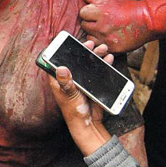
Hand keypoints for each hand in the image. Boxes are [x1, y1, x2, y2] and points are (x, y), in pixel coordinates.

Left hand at [47, 41, 113, 155]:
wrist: (88, 124)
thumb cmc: (73, 111)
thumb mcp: (69, 95)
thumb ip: (66, 83)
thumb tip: (61, 68)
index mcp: (58, 79)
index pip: (56, 60)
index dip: (62, 50)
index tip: (70, 42)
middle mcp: (68, 78)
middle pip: (75, 59)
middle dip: (84, 50)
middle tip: (92, 44)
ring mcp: (80, 80)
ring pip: (87, 63)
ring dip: (95, 55)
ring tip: (103, 49)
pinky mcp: (90, 84)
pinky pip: (96, 71)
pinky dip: (103, 64)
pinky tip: (109, 58)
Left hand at [80, 0, 154, 52]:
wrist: (147, 21)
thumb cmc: (128, 9)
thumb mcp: (111, 0)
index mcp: (101, 12)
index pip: (82, 13)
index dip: (88, 12)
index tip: (95, 13)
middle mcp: (102, 26)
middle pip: (84, 26)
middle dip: (90, 23)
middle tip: (100, 22)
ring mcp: (107, 38)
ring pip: (89, 38)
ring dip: (94, 35)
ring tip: (104, 30)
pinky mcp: (112, 48)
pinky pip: (98, 47)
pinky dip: (101, 43)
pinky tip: (108, 38)